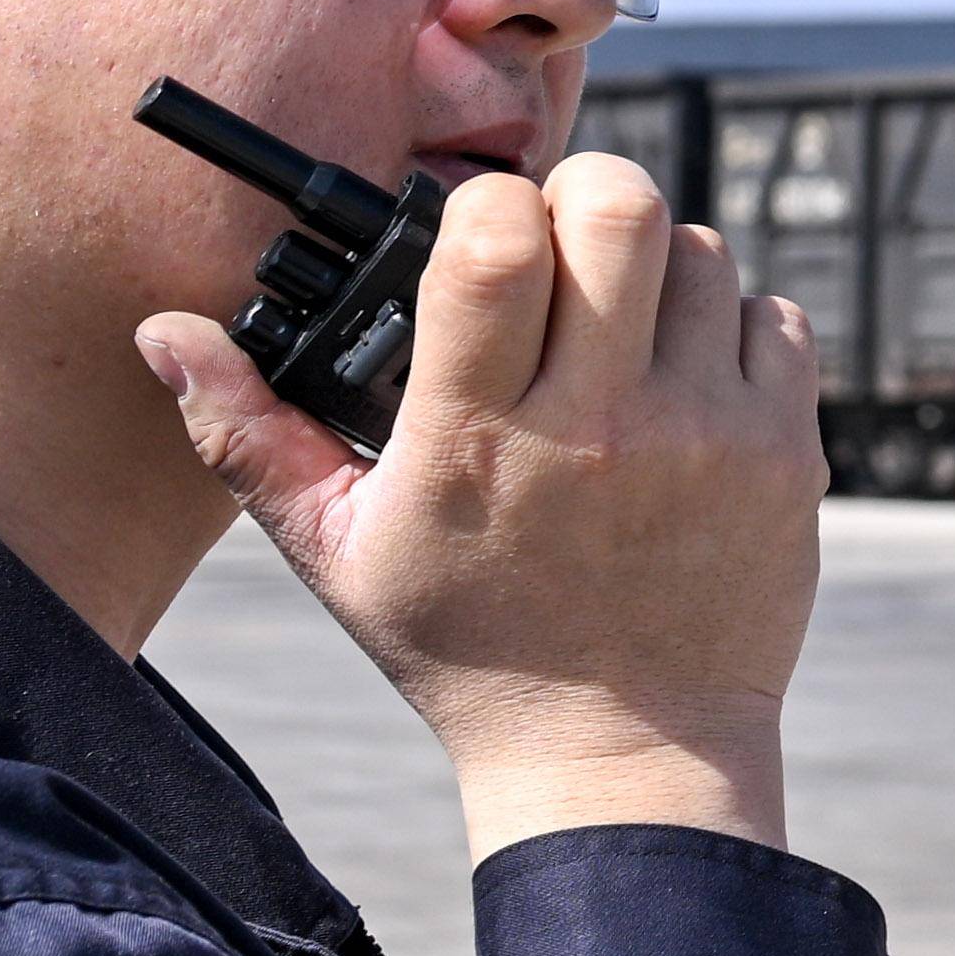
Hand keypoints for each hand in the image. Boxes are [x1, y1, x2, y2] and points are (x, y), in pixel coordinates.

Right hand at [145, 153, 825, 859]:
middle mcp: (602, 423)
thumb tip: (167, 332)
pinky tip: (684, 381)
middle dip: (581, 198)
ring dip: (656, 269)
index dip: (487, 206)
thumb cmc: (470, 649)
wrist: (625, 758)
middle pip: (618, 205)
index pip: (492, 239)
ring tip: (617, 333)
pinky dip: (732, 328)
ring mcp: (708, 434)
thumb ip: (248, 435)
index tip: (480, 240)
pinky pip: (775, 316)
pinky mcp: (787, 454)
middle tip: (559, 252)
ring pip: (702, 250)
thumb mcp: (339, 553)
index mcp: (478, 435)